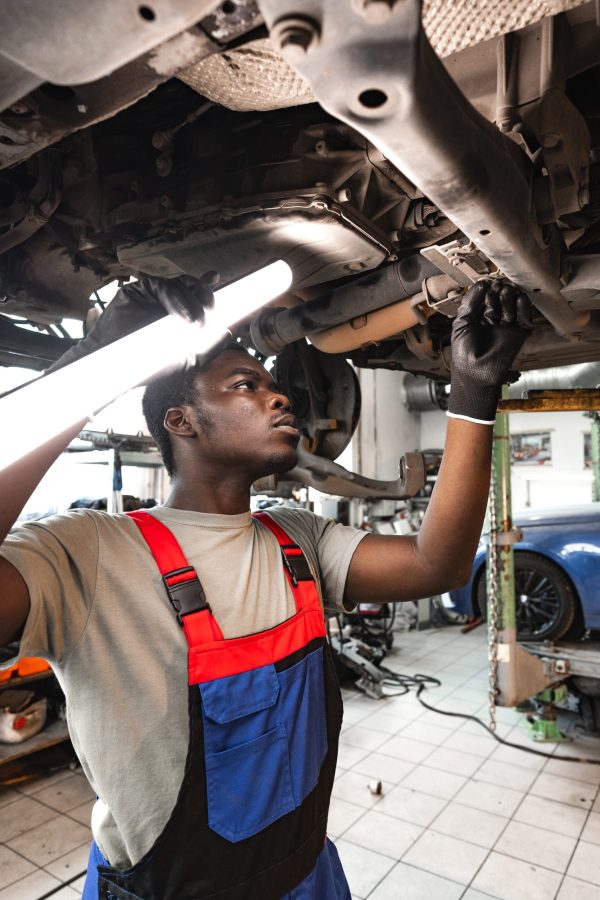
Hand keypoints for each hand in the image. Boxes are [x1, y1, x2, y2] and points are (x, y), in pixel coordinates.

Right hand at [46, 275, 214, 374]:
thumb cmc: (147, 366)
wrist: (114, 367)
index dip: (208, 288)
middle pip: (191, 286)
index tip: (220, 283)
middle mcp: (166, 303)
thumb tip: (229, 332)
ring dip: (193, 301)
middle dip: (206, 295)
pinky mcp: (138, 291)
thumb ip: (208, 349)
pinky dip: (178, 299)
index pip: (196, 296)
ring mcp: (152, 296)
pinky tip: (185, 317)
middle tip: (212, 311)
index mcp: (177, 315)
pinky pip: (163, 286)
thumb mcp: (186, 361)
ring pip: (180, 284)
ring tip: (197, 322)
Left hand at [448, 278, 532, 423]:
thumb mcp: (461, 323)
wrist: (475, 373)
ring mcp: (507, 328)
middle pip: (499, 301)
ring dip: (510, 297)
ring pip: (512, 307)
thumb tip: (481, 284)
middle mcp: (493, 322)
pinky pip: (524, 319)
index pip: (485, 299)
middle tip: (499, 285)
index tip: (488, 282)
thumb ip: (470, 303)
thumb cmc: (464, 352)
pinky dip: (524, 308)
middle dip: (499, 292)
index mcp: (478, 319)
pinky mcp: (519, 335)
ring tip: (507, 291)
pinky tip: (520, 299)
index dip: (487, 291)